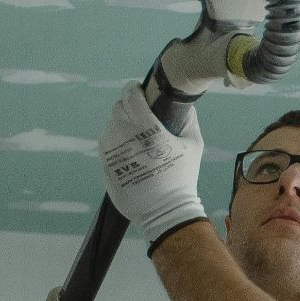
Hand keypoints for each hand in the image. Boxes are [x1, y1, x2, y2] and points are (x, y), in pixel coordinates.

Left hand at [99, 81, 207, 245]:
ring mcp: (113, 152)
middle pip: (118, 108)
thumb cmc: (182, 178)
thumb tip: (185, 105)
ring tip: (134, 133)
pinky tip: (128, 149)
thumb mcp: (194, 146)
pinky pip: (106, 144)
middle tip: (139, 112)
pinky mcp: (105, 165)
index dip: (133, 89)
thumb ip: (189, 120)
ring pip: (110, 126)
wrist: (164, 211)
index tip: (138, 89)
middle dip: (127, 106)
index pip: (131, 97)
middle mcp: (126, 138)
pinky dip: (115, 141)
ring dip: (120, 124)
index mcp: (148, 130)